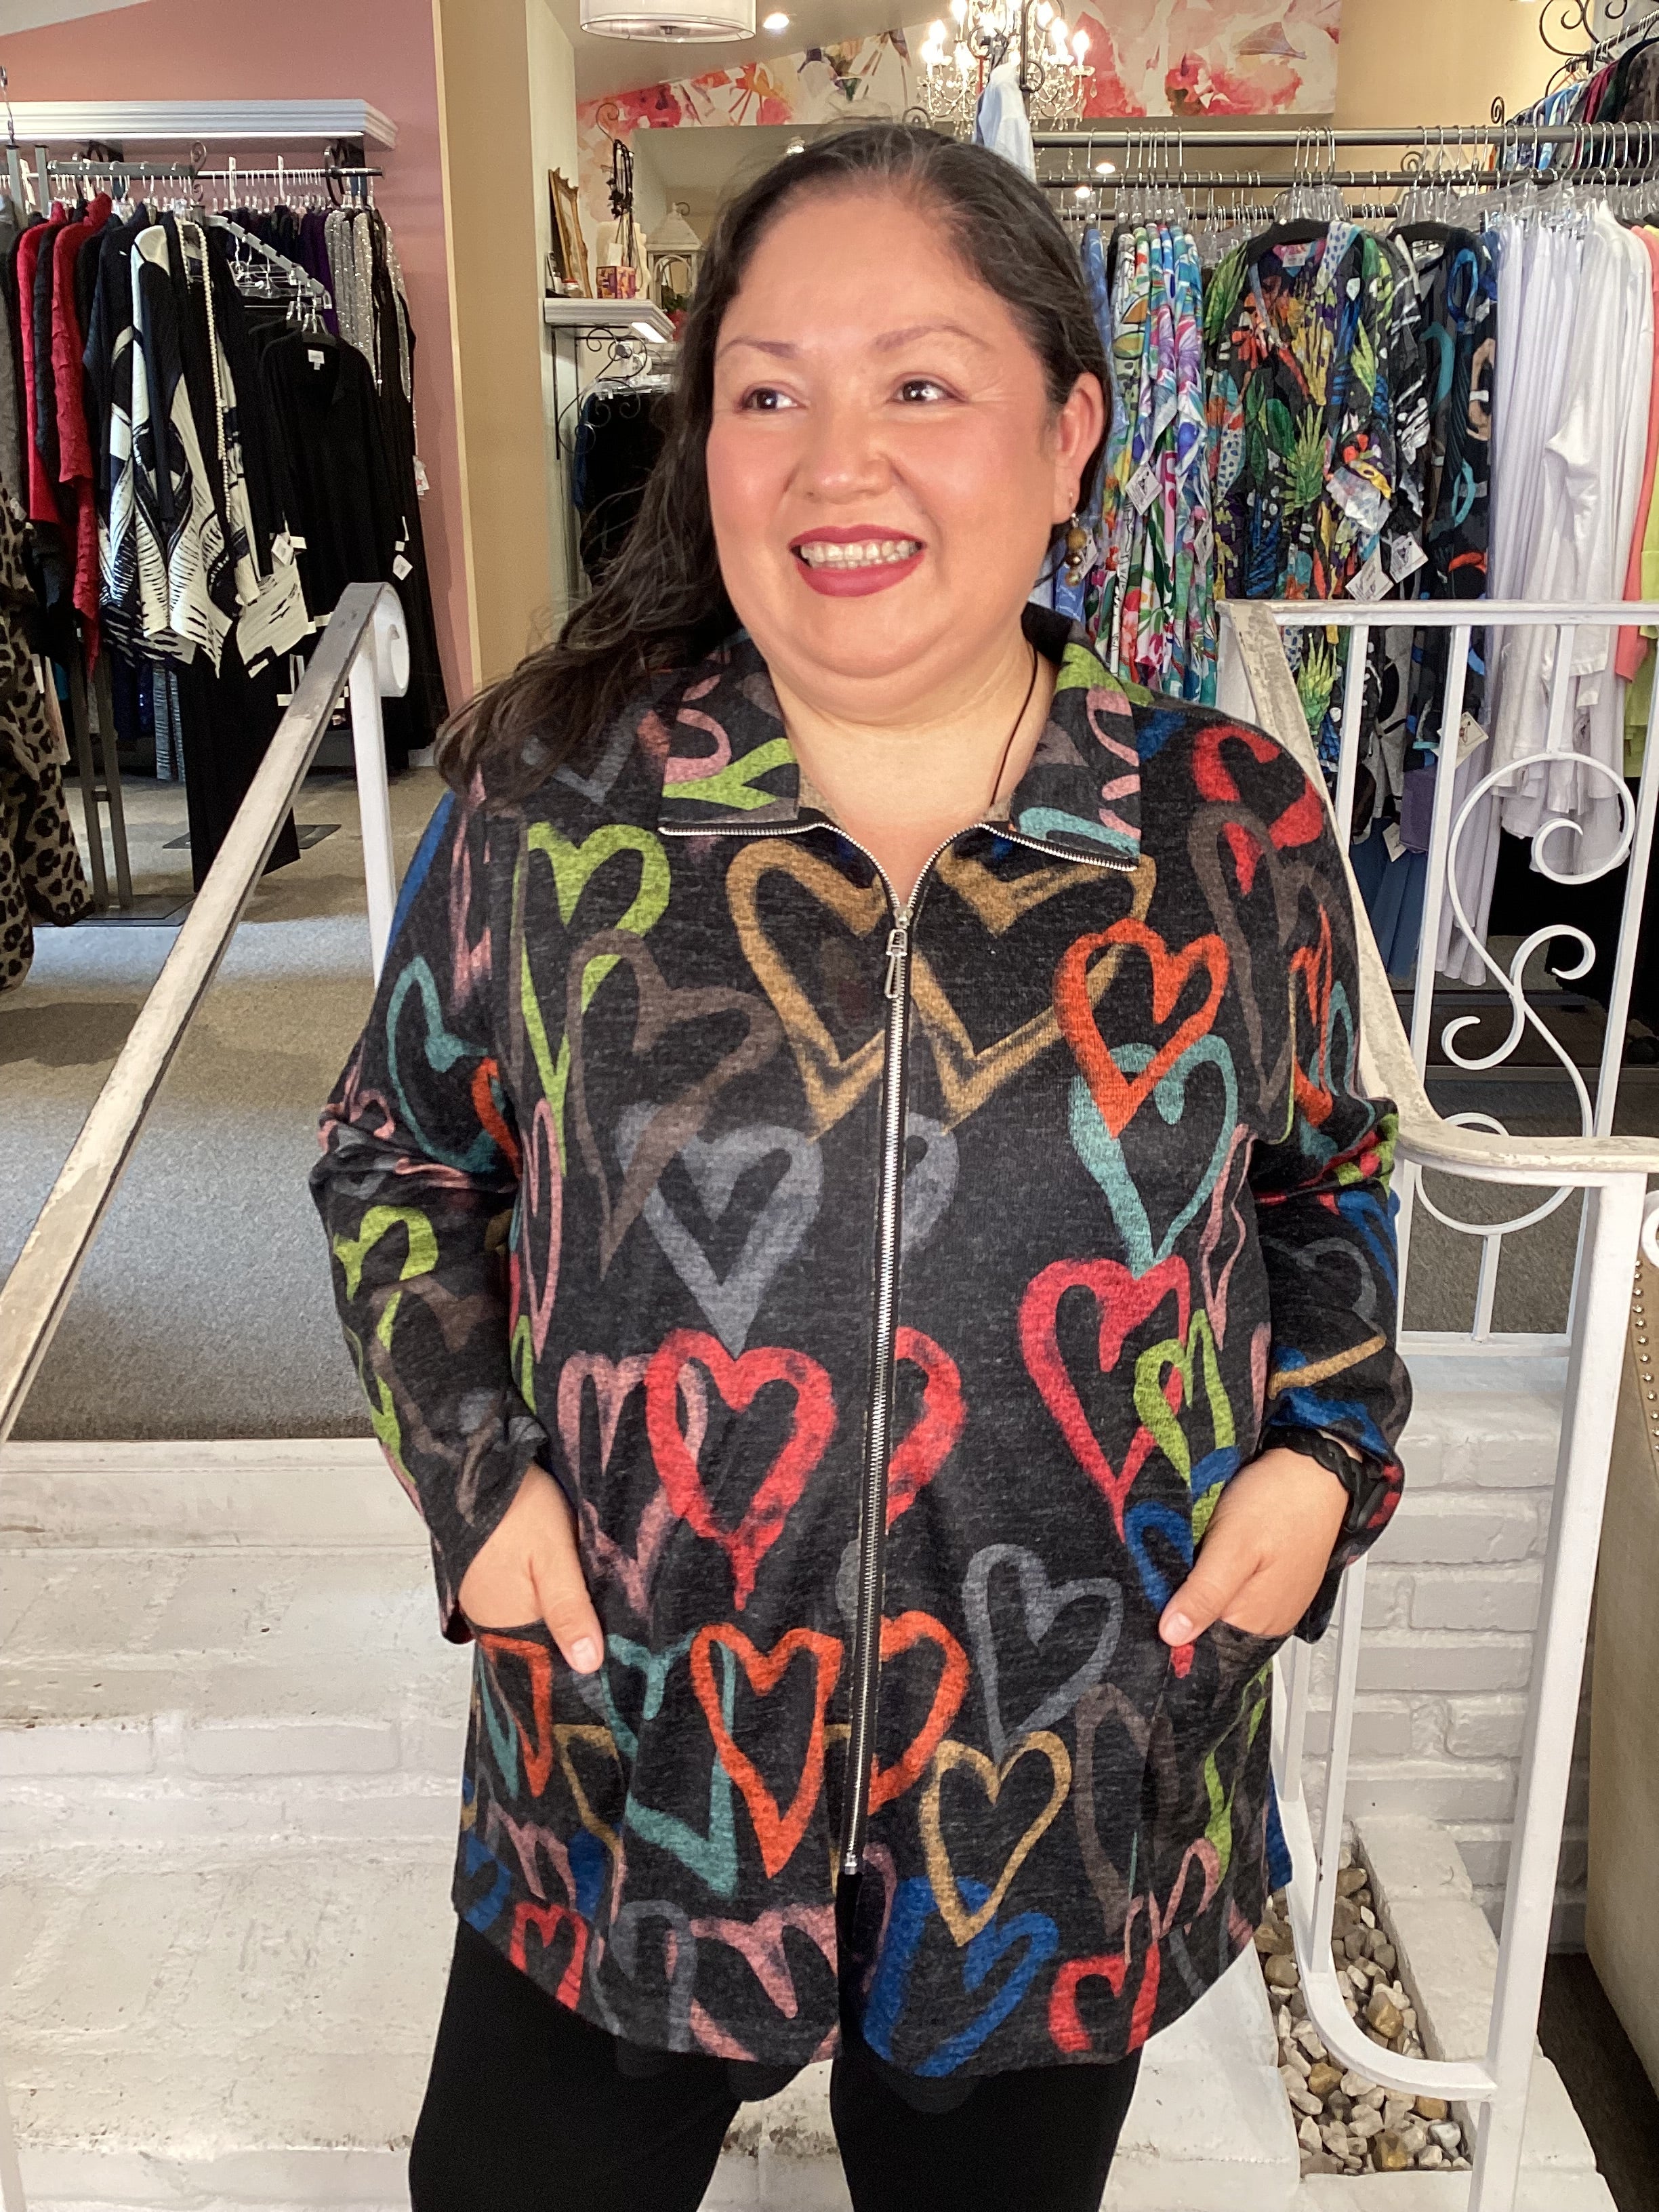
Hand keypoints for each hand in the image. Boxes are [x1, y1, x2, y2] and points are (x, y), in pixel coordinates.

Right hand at [457, 1464, 604, 1672]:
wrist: (479, 1464)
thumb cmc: (518, 1507)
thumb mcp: (555, 1557)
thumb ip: (570, 1611)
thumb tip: (588, 1665)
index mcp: (505, 1625)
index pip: (549, 1661)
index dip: (582, 1655)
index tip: (616, 1647)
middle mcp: (490, 1620)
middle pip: (542, 1641)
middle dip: (575, 1630)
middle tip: (611, 1610)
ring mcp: (486, 1599)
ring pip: (534, 1619)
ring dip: (560, 1609)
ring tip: (590, 1591)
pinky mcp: (487, 1579)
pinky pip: (522, 1599)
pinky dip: (544, 1593)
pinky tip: (564, 1576)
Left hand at [1159, 1445, 1348, 1645]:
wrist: (1315, 1468)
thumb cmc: (1279, 1500)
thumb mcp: (1232, 1545)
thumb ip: (1204, 1594)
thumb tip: (1173, 1635)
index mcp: (1255, 1621)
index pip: (1199, 1641)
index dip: (1173, 1620)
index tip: (1156, 1592)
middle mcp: (1267, 1619)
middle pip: (1209, 1623)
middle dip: (1185, 1598)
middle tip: (1178, 1560)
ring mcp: (1272, 1600)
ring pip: (1220, 1604)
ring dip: (1202, 1582)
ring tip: (1199, 1551)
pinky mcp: (1273, 1580)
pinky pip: (1236, 1587)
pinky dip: (1219, 1570)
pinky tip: (1215, 1548)